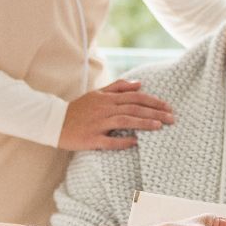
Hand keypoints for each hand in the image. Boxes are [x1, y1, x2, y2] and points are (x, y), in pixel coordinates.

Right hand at [59, 79, 174, 150]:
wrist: (53, 121)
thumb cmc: (78, 109)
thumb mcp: (97, 94)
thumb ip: (118, 87)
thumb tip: (140, 83)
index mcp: (107, 98)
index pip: (135, 97)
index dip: (153, 101)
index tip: (168, 107)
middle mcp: (104, 109)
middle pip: (134, 108)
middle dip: (155, 112)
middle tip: (172, 118)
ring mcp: (97, 123)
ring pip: (124, 120)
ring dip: (143, 123)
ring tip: (159, 126)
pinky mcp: (90, 138)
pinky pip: (108, 140)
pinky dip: (122, 141)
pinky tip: (136, 142)